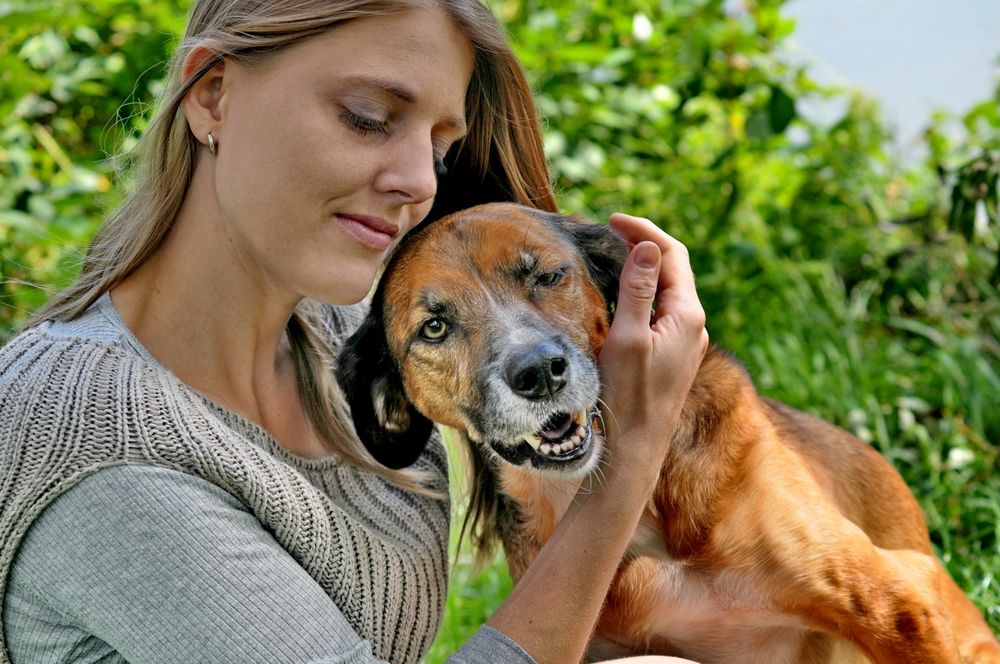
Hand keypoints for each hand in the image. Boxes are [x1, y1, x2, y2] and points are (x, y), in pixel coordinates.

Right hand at [597, 213, 708, 475]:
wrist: (635, 450)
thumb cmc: (628, 396)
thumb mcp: (627, 338)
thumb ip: (637, 290)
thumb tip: (647, 247)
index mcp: (688, 315)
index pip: (672, 255)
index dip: (644, 231)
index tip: (612, 220)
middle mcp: (694, 325)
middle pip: (673, 269)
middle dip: (643, 245)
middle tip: (608, 231)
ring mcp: (686, 342)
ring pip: (666, 291)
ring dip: (642, 269)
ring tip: (610, 254)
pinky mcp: (674, 356)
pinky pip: (661, 312)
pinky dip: (642, 293)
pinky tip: (619, 294)